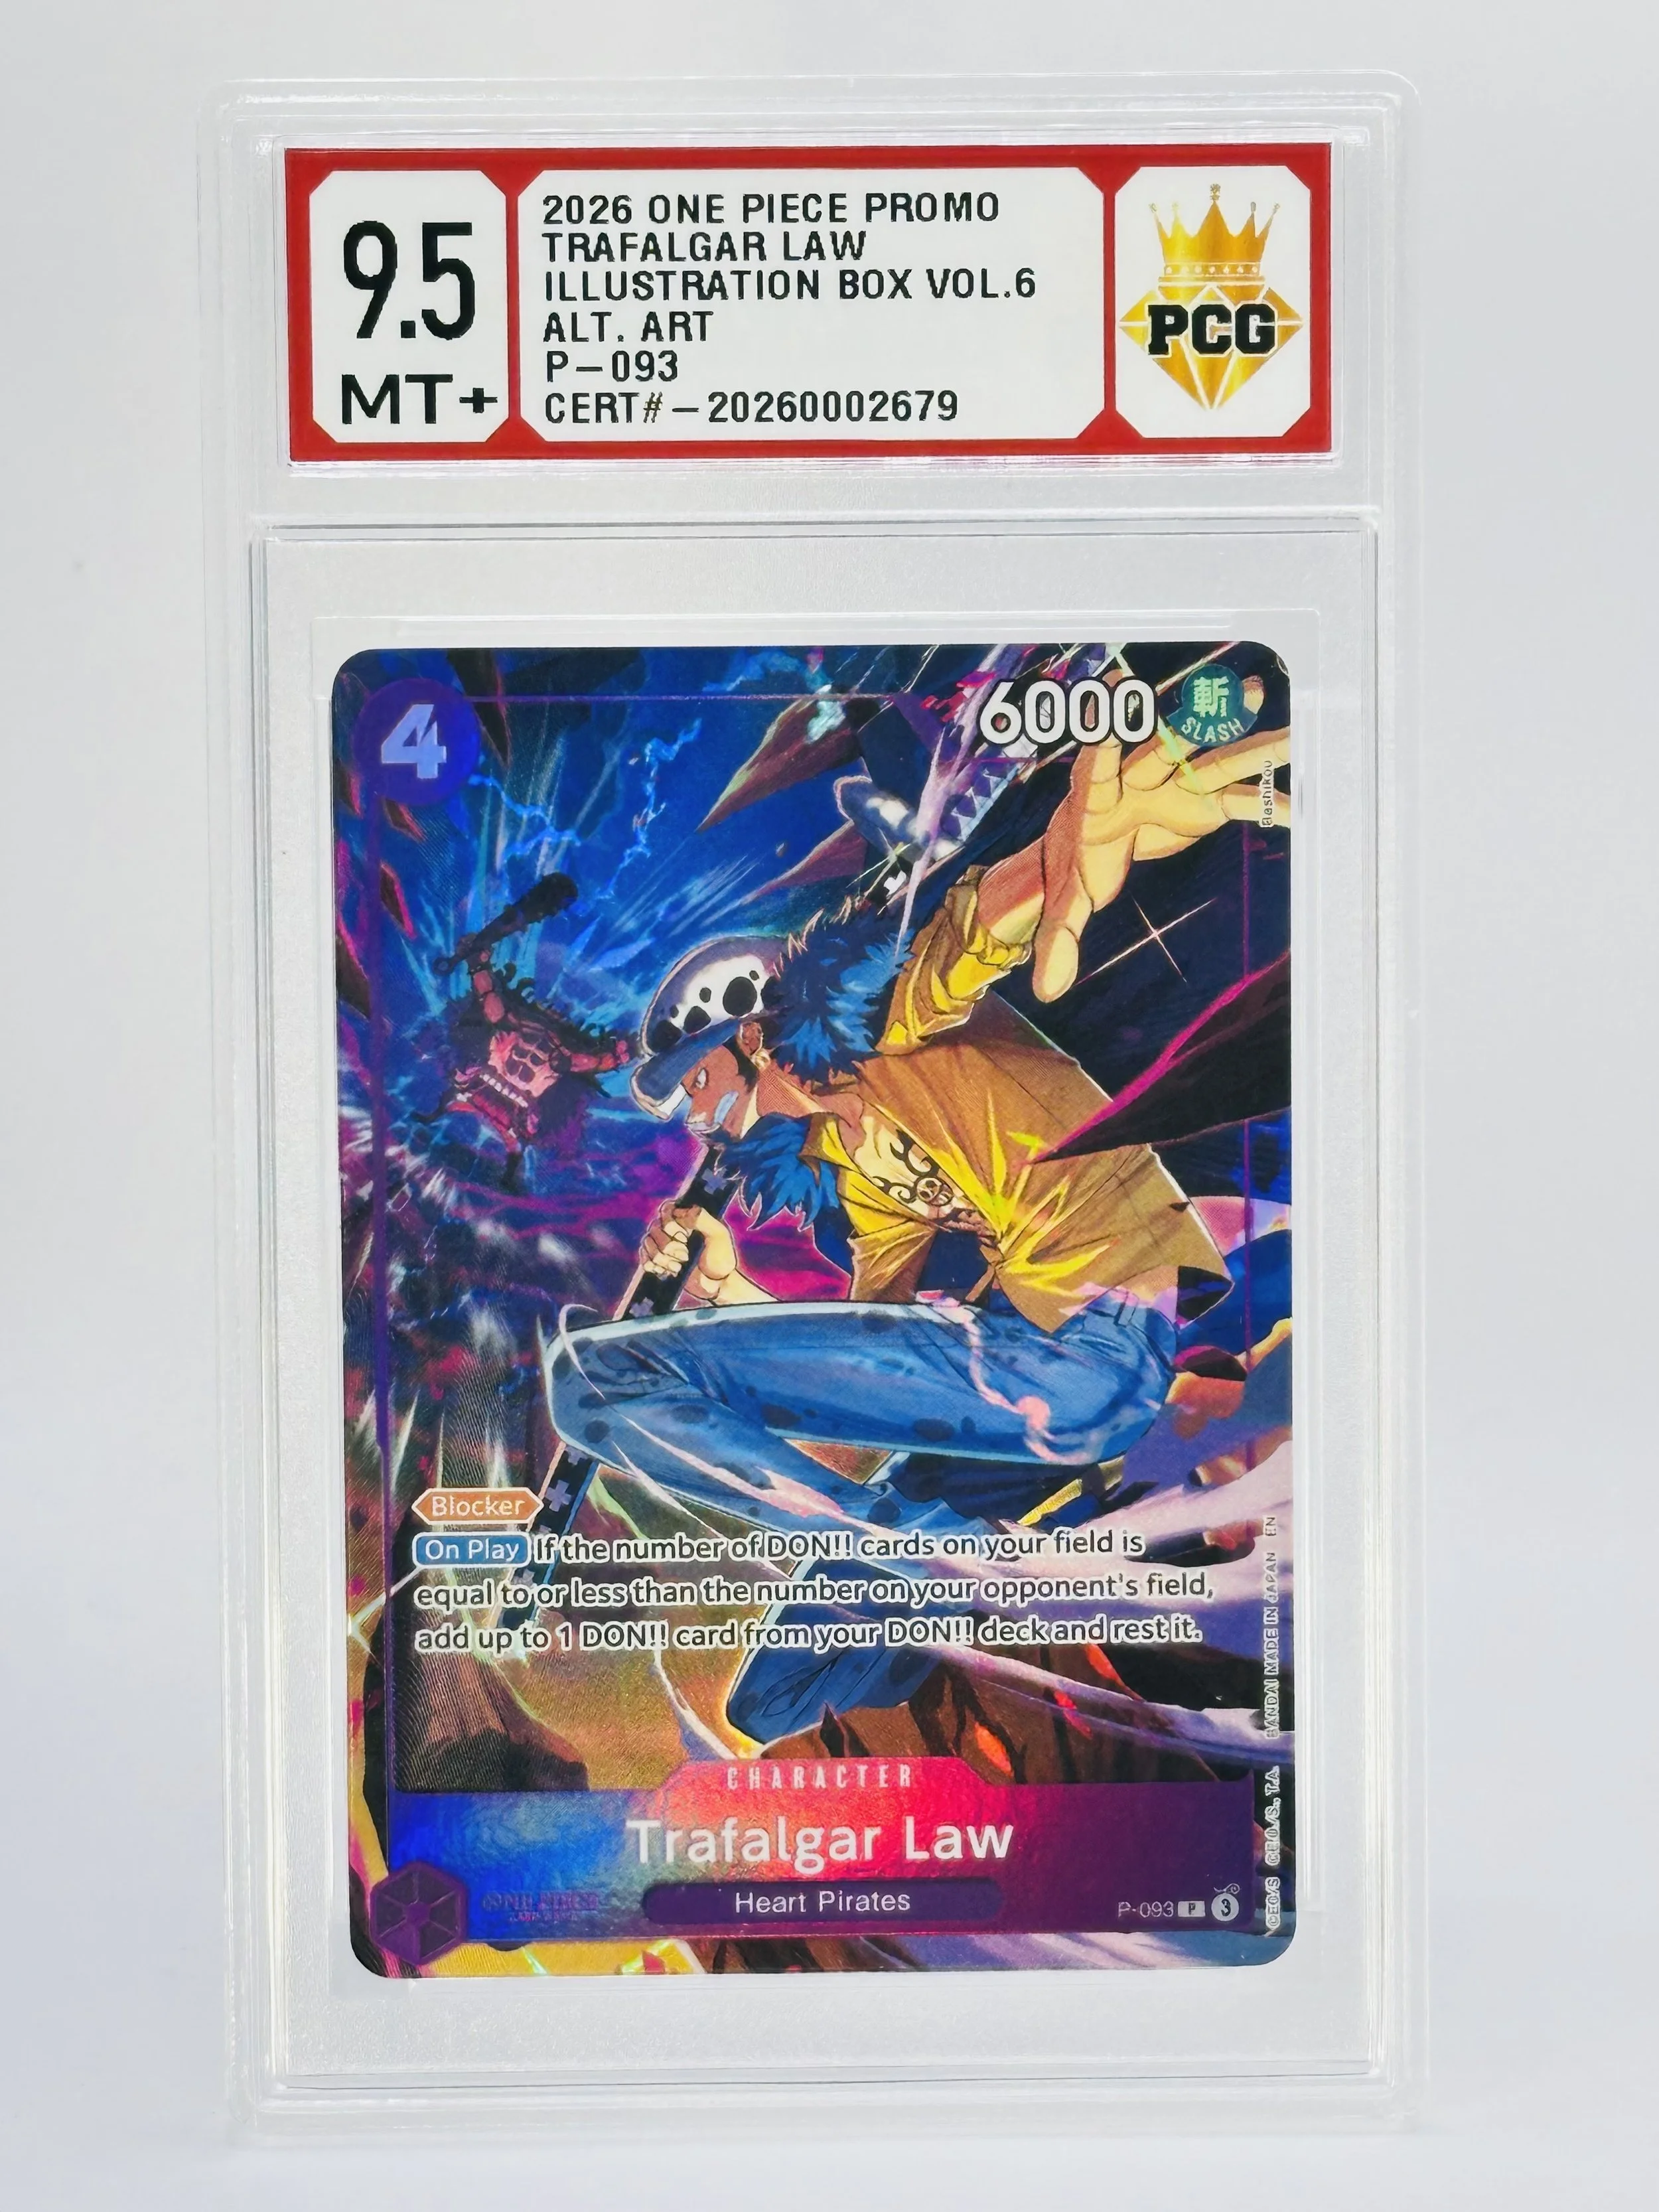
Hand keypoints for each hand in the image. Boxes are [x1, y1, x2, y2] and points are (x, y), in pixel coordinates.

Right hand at [638, 1204, 737, 1299]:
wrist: (716, 1285)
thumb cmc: (721, 1258)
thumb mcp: (718, 1234)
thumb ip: (702, 1218)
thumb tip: (679, 1211)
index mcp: (686, 1218)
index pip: (665, 1210)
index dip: (671, 1225)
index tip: (685, 1237)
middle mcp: (672, 1229)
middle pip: (654, 1229)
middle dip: (669, 1247)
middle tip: (686, 1256)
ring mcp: (663, 1246)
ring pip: (647, 1244)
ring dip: (662, 1259)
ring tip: (678, 1267)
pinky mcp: (657, 1261)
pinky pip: (644, 1258)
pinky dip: (653, 1266)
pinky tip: (667, 1271)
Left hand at [1031, 726, 1288, 999]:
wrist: (1090, 846)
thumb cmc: (1074, 865)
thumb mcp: (1066, 904)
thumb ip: (1058, 940)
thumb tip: (1045, 991)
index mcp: (1094, 797)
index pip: (1096, 769)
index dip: (1104, 744)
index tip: (1110, 706)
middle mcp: (1136, 781)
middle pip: (1164, 753)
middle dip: (1192, 728)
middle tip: (1220, 700)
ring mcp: (1172, 786)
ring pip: (1211, 763)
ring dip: (1245, 744)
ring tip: (1287, 729)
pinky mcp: (1198, 802)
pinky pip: (1237, 802)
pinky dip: (1265, 805)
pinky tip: (1301, 807)